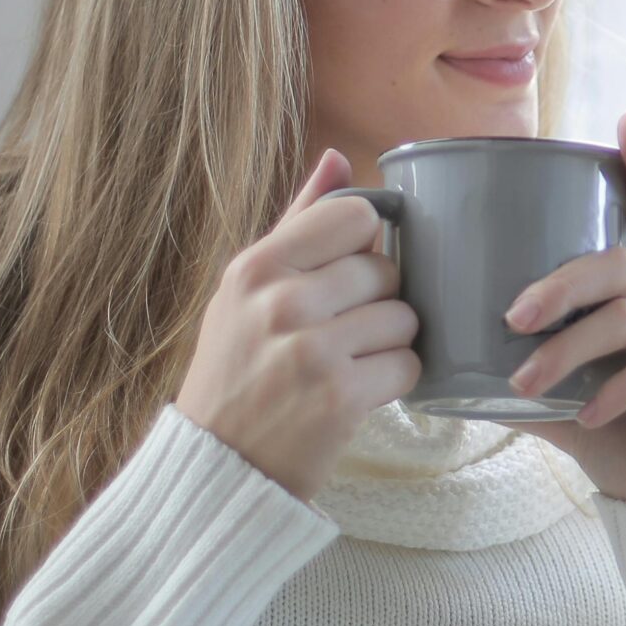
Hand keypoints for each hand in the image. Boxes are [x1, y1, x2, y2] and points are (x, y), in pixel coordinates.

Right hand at [172, 149, 421, 499]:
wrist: (217, 467)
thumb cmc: (238, 369)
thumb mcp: (248, 290)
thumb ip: (298, 222)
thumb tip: (339, 158)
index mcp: (257, 266)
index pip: (356, 215)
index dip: (366, 245)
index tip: (347, 275)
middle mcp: (281, 302)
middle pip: (386, 269)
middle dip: (379, 300)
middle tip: (344, 330)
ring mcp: (311, 350)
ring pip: (404, 317)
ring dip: (391, 342)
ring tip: (351, 361)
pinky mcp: (340, 397)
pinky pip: (408, 365)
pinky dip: (395, 380)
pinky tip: (361, 390)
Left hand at [492, 110, 625, 525]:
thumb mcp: (573, 409)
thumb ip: (532, 382)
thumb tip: (448, 373)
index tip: (624, 120)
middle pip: (625, 264)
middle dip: (560, 282)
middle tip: (511, 315)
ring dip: (570, 348)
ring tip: (524, 382)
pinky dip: (616, 390)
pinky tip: (587, 416)